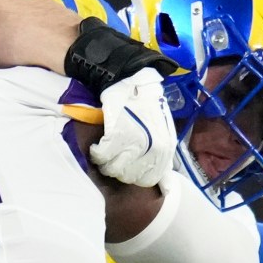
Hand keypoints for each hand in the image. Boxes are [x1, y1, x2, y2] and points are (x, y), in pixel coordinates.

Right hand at [90, 69, 176, 187]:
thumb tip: (161, 183)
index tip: (127, 165)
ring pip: (114, 170)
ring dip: (105, 163)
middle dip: (119, 169)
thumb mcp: (162, 131)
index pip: (149, 179)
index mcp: (166, 149)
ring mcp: (135, 143)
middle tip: (113, 158)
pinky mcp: (117, 136)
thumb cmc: (145, 104)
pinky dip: (96, 153)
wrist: (131, 80)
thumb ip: (160, 156)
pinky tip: (97, 146)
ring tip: (104, 153)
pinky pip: (101, 156)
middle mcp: (154, 150)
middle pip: (129, 176)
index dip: (135, 174)